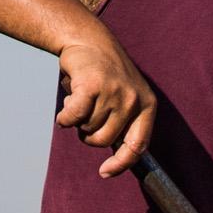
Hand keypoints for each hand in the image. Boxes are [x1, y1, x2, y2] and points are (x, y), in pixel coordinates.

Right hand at [53, 25, 155, 176]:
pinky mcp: (92, 86)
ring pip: (87, 129)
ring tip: (81, 97)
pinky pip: (73, 118)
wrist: (90, 40)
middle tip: (86, 114)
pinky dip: (64, 117)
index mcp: (147, 105)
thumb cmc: (105, 74)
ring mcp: (114, 92)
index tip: (105, 173)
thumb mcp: (126, 97)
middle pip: (104, 141)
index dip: (121, 164)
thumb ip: (125, 124)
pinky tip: (66, 105)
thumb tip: (119, 160)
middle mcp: (134, 100)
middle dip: (89, 134)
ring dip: (77, 119)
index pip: (138, 146)